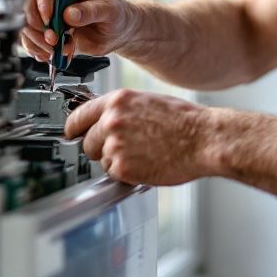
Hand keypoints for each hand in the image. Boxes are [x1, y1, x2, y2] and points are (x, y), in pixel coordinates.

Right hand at [4, 0, 134, 61]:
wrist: (115, 32)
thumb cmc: (116, 16)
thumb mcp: (110, 12)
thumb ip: (92, 11)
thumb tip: (70, 14)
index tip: (50, 19)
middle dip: (35, 19)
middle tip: (52, 38)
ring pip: (21, 10)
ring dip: (33, 34)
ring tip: (53, 48)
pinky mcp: (40, 17)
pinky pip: (24, 28)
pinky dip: (32, 43)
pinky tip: (48, 51)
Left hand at [64, 88, 214, 186]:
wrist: (204, 139)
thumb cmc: (185, 122)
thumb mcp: (148, 102)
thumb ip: (122, 111)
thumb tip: (106, 120)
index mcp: (118, 101)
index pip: (79, 116)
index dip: (74, 129)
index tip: (72, 135)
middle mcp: (112, 121)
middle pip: (87, 142)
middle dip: (100, 149)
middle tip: (124, 150)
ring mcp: (115, 145)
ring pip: (102, 160)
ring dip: (117, 162)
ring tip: (144, 155)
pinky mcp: (122, 167)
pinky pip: (114, 175)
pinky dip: (127, 175)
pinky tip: (146, 165)